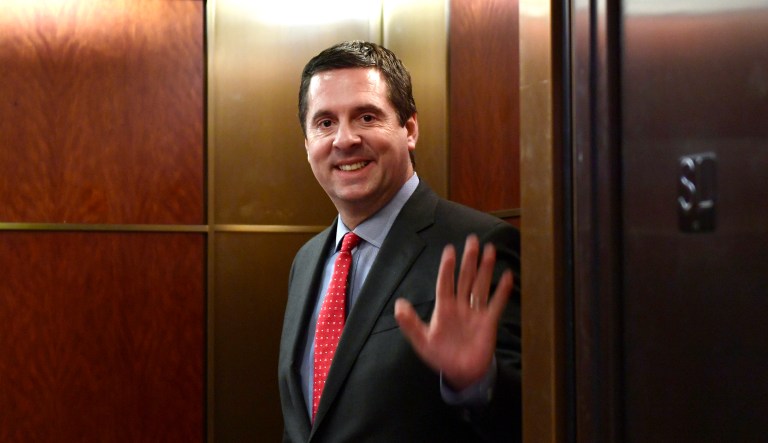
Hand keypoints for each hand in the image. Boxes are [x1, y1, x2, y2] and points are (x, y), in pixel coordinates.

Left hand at [394, 234, 513, 390]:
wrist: (461, 373)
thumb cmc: (440, 356)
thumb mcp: (422, 341)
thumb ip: (410, 324)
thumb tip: (398, 305)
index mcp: (444, 308)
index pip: (445, 283)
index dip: (447, 268)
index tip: (450, 250)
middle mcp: (460, 306)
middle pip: (465, 278)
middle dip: (469, 260)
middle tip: (472, 240)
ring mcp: (475, 313)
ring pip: (481, 286)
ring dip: (485, 269)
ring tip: (489, 250)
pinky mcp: (488, 323)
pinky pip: (496, 304)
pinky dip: (502, 291)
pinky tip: (507, 276)